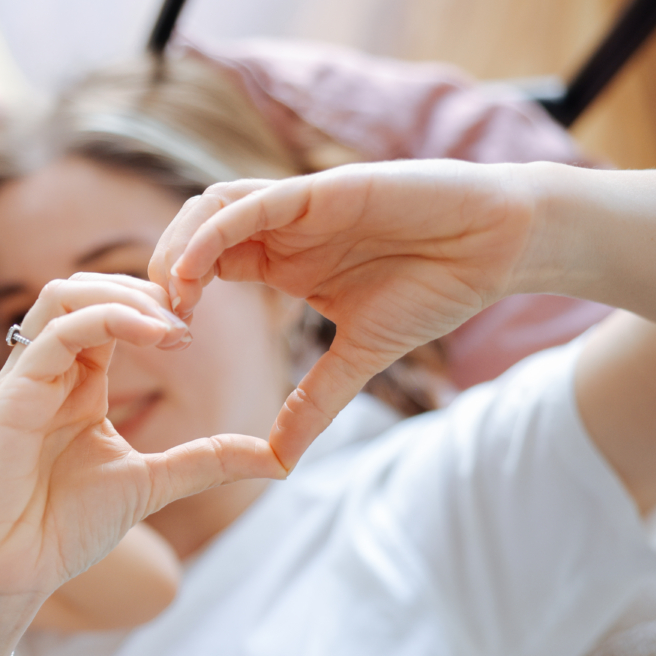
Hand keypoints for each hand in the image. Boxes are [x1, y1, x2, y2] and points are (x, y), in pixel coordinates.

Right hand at [0, 274, 281, 610]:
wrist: (11, 571)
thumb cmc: (63, 529)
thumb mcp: (152, 482)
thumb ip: (206, 460)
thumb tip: (280, 458)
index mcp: (75, 384)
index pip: (107, 313)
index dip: (153, 307)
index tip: (198, 328)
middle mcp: (46, 372)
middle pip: (84, 289)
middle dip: (141, 290)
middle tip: (191, 316)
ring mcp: (24, 379)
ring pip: (64, 296)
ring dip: (124, 295)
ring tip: (173, 324)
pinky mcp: (10, 395)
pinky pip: (55, 334)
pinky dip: (108, 320)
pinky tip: (155, 335)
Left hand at [149, 160, 538, 468]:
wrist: (499, 245)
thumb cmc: (436, 288)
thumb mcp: (360, 357)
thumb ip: (316, 403)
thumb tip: (280, 463)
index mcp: (279, 260)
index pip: (201, 268)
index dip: (174, 300)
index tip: (166, 342)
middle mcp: (279, 229)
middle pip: (190, 235)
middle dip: (161, 275)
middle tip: (155, 324)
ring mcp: (296, 206)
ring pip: (208, 210)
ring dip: (177, 249)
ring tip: (171, 300)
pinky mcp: (320, 191)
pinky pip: (250, 204)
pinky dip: (213, 234)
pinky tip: (193, 272)